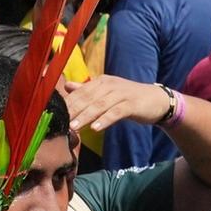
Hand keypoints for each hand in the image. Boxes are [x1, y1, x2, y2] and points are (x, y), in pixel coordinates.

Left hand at [58, 74, 173, 131]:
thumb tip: (67, 87)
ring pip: (100, 105)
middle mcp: (110, 84)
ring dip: (86, 116)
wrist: (156, 100)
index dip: (67, 103)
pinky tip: (96, 128)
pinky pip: (116, 112)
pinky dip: (105, 120)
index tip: (54, 115)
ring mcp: (121, 93)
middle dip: (73, 110)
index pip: (80, 92)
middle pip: (87, 98)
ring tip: (73, 127)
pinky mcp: (132, 104)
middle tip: (59, 122)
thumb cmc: (128, 98)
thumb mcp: (107, 92)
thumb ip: (87, 90)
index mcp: (101, 81)